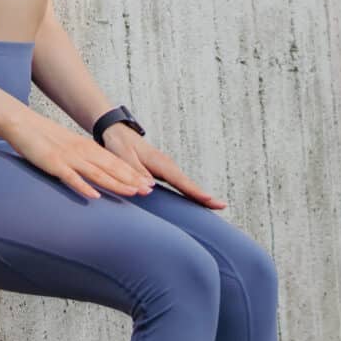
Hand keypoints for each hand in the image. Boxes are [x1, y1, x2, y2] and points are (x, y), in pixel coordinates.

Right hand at [10, 115, 157, 200]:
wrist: (23, 124)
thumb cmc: (45, 137)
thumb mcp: (70, 147)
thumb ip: (84, 159)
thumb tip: (98, 173)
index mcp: (88, 148)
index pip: (116, 162)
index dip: (133, 174)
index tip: (149, 183)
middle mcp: (83, 152)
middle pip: (112, 168)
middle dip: (132, 180)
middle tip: (149, 191)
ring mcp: (69, 158)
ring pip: (97, 173)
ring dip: (116, 184)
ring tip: (132, 193)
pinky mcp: (54, 163)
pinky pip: (71, 177)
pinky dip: (83, 186)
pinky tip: (95, 196)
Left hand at [104, 126, 224, 208]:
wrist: (118, 133)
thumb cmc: (119, 145)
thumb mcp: (123, 157)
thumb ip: (136, 172)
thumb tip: (149, 188)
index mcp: (160, 163)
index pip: (180, 180)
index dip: (194, 191)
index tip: (209, 199)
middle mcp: (168, 166)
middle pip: (189, 184)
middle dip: (205, 196)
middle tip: (222, 206)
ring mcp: (167, 169)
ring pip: (186, 185)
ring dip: (200, 196)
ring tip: (215, 207)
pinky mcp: (164, 172)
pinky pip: (180, 185)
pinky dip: (190, 193)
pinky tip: (196, 202)